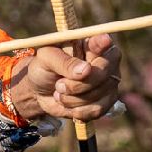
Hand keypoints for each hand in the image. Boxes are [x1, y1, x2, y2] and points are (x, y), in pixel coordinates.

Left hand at [6, 33, 121, 122]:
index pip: (103, 40)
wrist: (42, 91)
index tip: (102, 41)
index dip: (103, 42)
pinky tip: (68, 103)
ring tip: (59, 92)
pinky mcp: (106, 101)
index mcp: (91, 43)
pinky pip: (97, 109)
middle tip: (59, 85)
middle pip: (104, 72)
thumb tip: (86, 70)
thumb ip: (64, 61)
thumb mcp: (46, 59)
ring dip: (73, 98)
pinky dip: (77, 110)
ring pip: (98, 94)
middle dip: (78, 84)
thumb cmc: (44, 67)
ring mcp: (109, 81)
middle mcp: (106, 60)